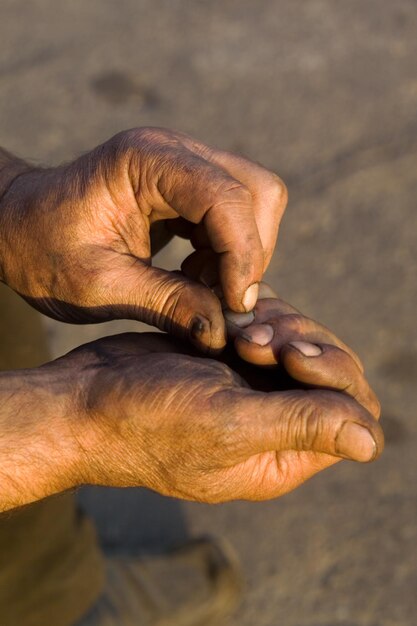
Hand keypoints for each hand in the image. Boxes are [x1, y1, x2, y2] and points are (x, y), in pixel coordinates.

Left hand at [0, 129, 286, 351]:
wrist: (21, 228)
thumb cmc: (44, 251)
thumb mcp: (98, 286)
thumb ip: (166, 305)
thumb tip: (224, 331)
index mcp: (145, 162)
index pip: (226, 198)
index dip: (243, 256)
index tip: (235, 307)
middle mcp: (174, 152)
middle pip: (256, 191)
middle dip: (250, 252)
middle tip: (223, 300)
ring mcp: (184, 164)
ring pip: (255, 201)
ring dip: (243, 254)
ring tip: (204, 290)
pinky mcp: (188, 185)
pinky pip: (236, 213)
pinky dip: (230, 251)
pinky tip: (196, 277)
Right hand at [44, 330, 382, 503]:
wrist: (86, 397)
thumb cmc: (147, 421)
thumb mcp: (227, 426)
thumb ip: (302, 428)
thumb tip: (372, 444)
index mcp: (281, 455)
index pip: (349, 414)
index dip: (335, 377)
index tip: (291, 356)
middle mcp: (273, 423)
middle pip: (329, 372)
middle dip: (302, 343)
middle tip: (256, 339)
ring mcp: (251, 387)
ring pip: (299, 341)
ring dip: (277, 325)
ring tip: (237, 329)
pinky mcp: (228, 358)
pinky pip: (267, 325)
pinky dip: (256, 313)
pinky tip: (230, 316)